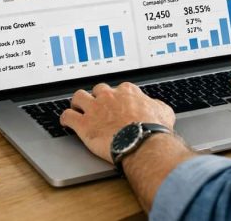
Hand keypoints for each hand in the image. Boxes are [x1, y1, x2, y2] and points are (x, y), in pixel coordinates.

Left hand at [60, 82, 175, 162]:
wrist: (141, 142)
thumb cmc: (153, 129)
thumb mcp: (164, 112)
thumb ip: (156, 106)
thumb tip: (155, 106)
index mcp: (127, 92)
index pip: (118, 88)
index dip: (117, 98)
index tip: (117, 104)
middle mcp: (108, 96)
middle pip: (97, 90)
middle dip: (97, 98)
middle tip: (98, 107)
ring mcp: (94, 109)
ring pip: (78, 97)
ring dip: (78, 103)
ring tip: (78, 110)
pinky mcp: (84, 124)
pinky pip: (67, 116)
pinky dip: (66, 119)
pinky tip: (67, 122)